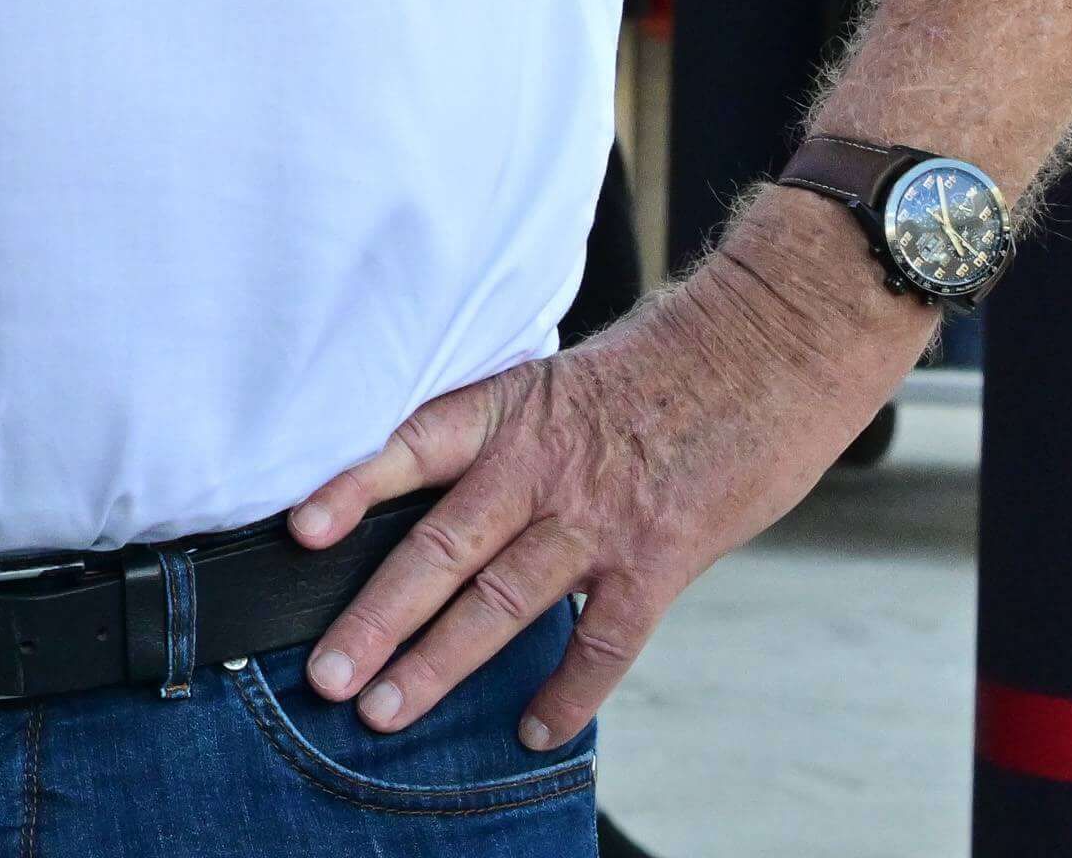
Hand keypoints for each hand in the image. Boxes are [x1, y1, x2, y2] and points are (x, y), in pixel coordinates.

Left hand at [284, 189, 928, 748]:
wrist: (770, 346)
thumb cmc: (664, 362)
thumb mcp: (560, 378)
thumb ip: (505, 435)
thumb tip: (438, 485)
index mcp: (509, 412)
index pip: (410, 447)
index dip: (350, 486)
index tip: (300, 531)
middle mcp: (541, 467)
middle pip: (440, 548)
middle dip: (377, 618)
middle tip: (326, 673)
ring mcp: (599, 518)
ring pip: (501, 603)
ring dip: (439, 664)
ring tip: (386, 710)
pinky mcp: (660, 558)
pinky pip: (603, 640)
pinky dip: (569, 690)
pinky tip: (534, 726)